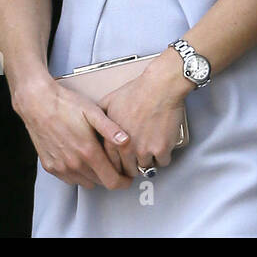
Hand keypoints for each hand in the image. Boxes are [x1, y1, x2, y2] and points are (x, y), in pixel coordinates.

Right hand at [13, 77, 132, 190]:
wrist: (37, 103)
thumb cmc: (66, 105)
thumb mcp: (93, 112)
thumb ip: (110, 129)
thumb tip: (127, 141)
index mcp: (88, 152)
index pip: (112, 181)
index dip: (123, 182)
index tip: (128, 177)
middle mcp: (74, 164)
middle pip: (100, 183)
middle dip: (110, 176)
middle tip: (114, 163)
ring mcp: (60, 167)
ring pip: (85, 182)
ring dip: (94, 175)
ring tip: (97, 158)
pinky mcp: (50, 167)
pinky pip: (70, 179)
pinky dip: (78, 173)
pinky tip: (80, 157)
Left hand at [99, 50, 189, 178]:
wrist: (160, 87)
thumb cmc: (136, 91)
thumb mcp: (109, 101)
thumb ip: (100, 116)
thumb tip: (92, 124)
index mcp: (111, 140)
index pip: (112, 164)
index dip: (119, 164)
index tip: (124, 162)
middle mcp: (126, 149)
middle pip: (129, 170)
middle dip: (134, 166)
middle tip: (139, 159)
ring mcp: (144, 151)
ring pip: (146, 168)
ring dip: (149, 161)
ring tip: (151, 150)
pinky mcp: (161, 149)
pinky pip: (163, 163)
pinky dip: (164, 156)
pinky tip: (163, 146)